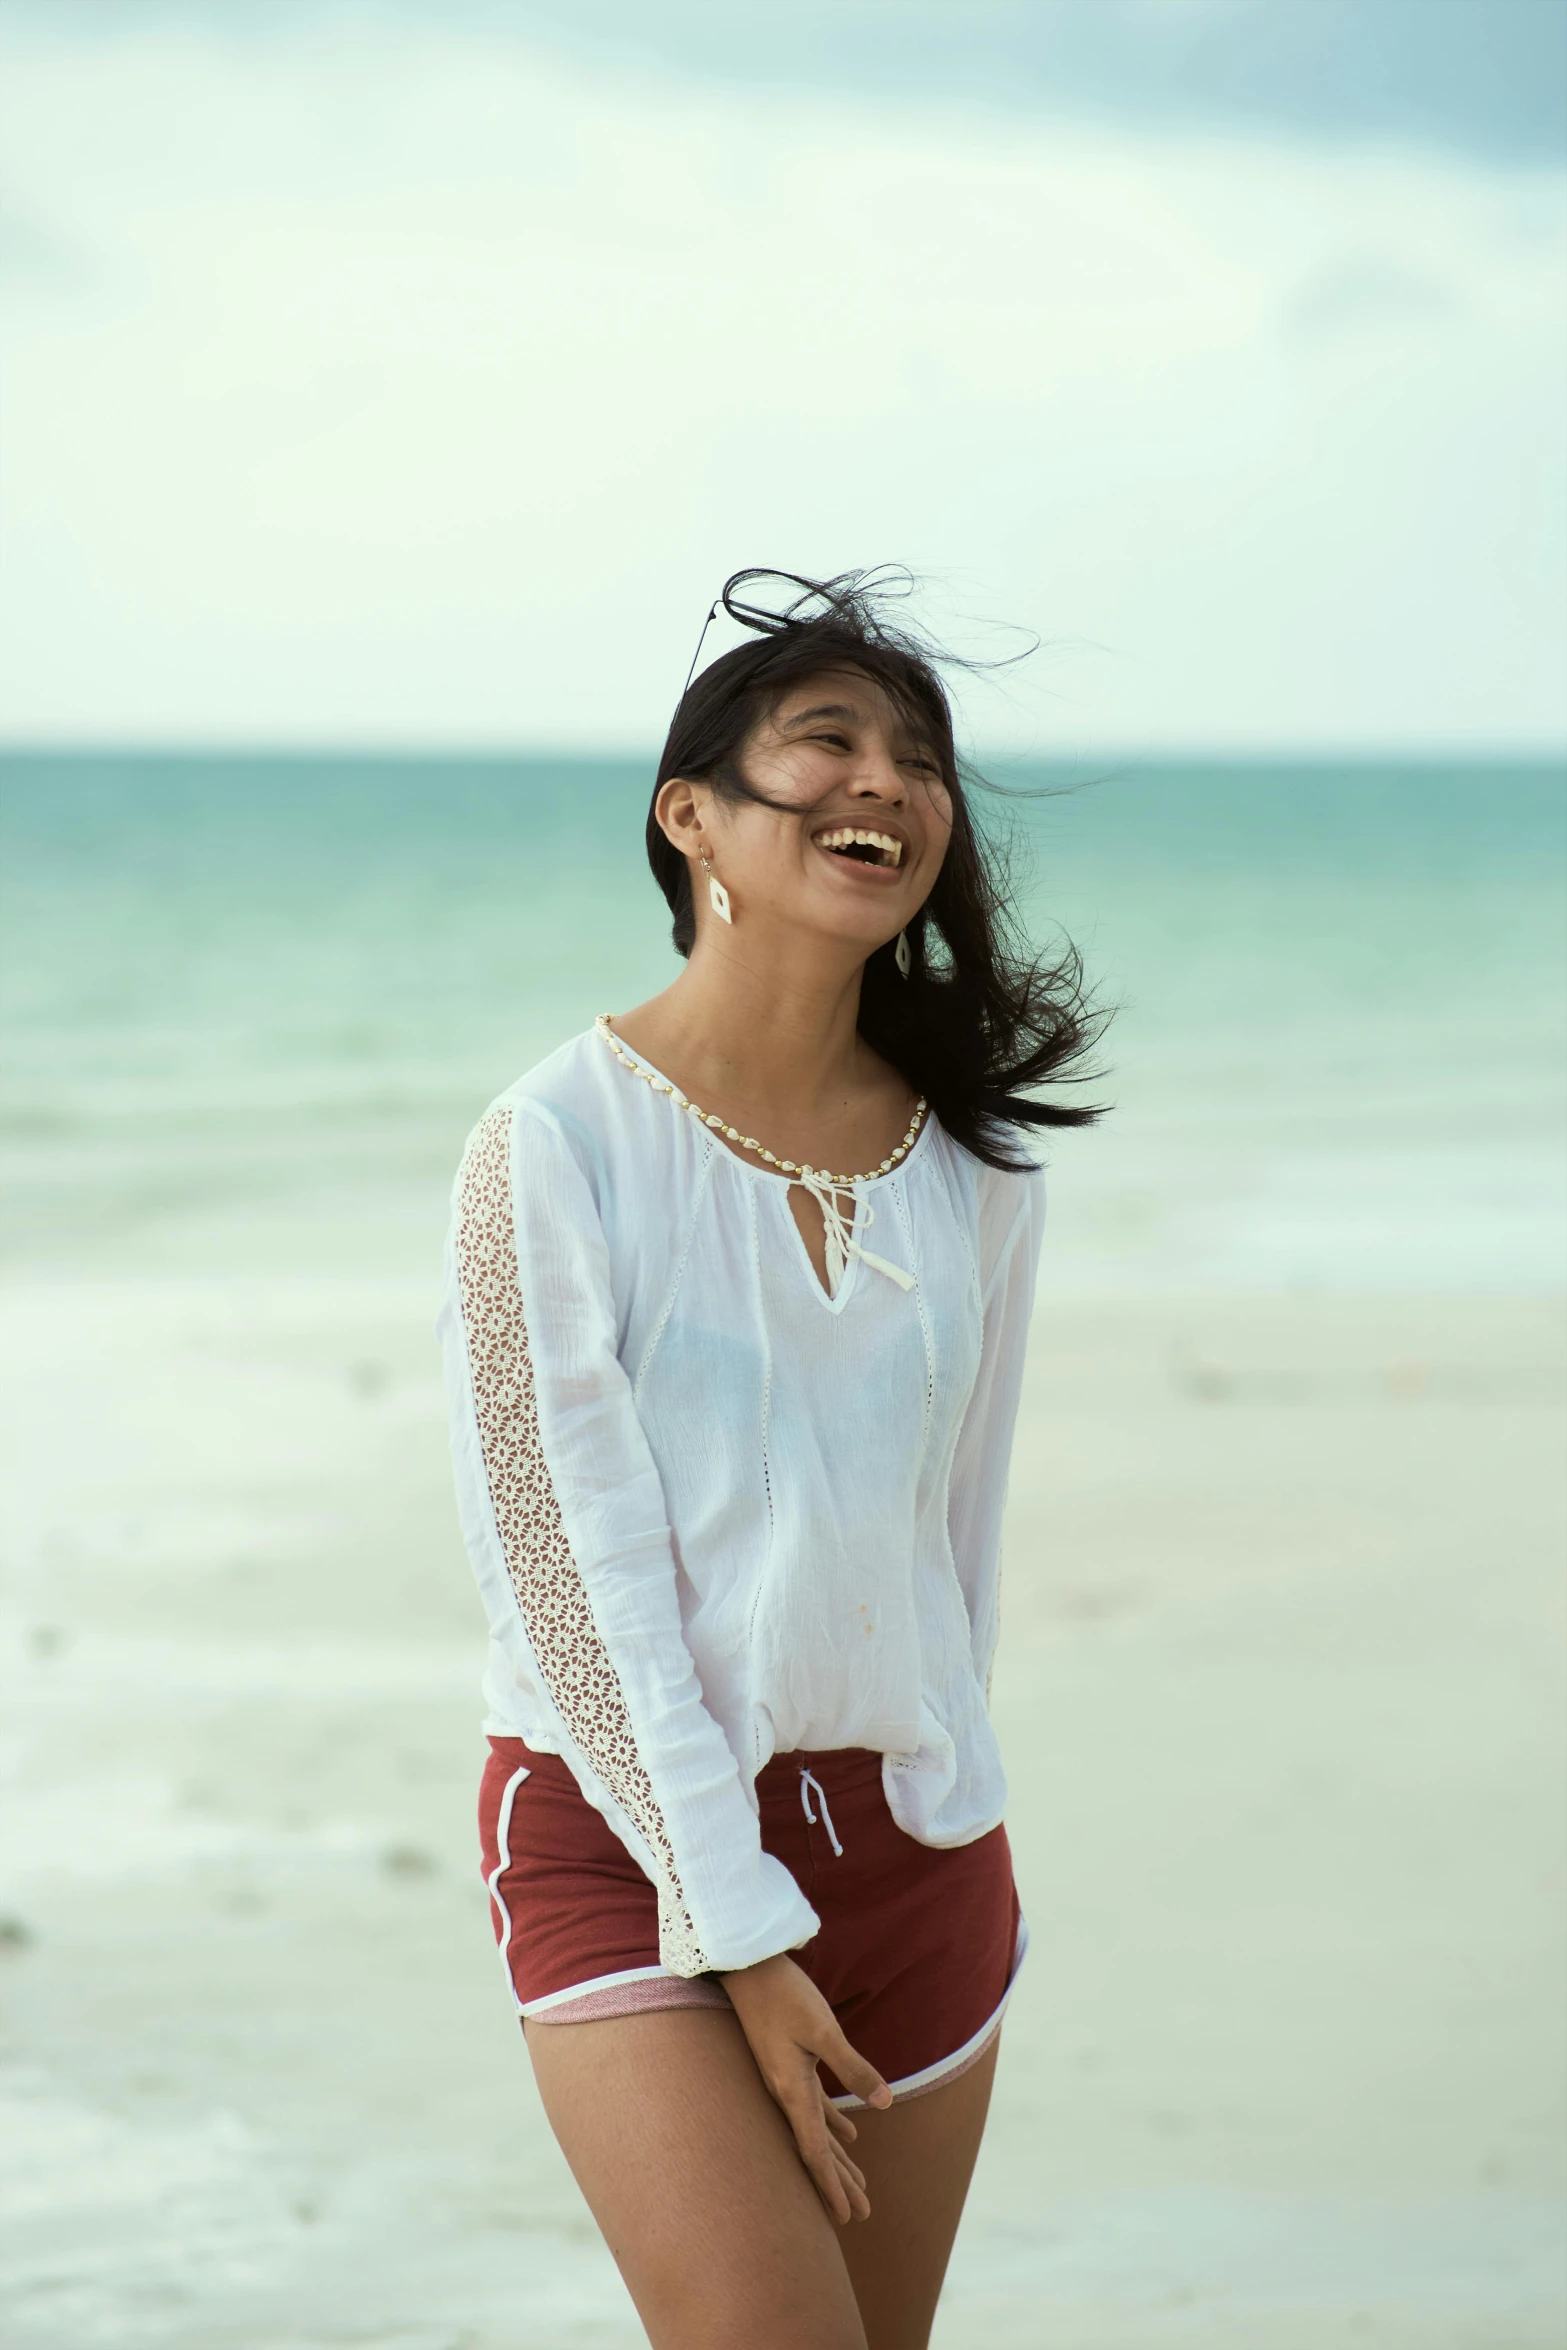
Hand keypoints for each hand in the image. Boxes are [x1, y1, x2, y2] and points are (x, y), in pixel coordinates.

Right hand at [718, 1952, 892, 2223]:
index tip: (845, 2217)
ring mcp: (785, 2078)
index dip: (831, 2185)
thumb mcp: (823, 2029)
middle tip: (862, 2216)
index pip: (815, 2151)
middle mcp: (786, 2092)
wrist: (747, 1964)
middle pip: (816, 2149)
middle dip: (839, 2182)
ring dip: (839, 2157)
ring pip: (817, 2130)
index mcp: (792, 2091)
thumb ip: (853, 2067)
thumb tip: (885, 2104)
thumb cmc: (784, 1994)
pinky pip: (814, 2105)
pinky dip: (833, 2123)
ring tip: (860, 2186)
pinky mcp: (789, 2061)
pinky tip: (852, 2131)